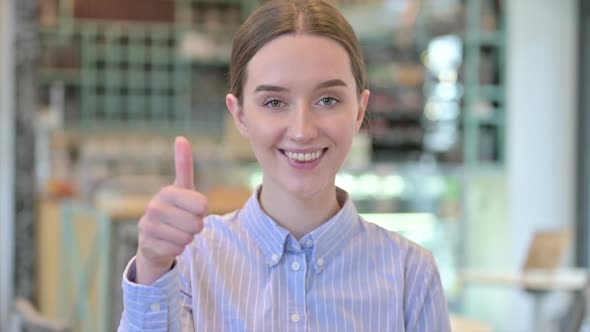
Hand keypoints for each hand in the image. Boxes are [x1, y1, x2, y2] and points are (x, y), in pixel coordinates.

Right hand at [135, 136, 207, 284]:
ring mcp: (149, 227)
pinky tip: (168, 242)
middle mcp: (154, 207)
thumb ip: (184, 165)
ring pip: (188, 238)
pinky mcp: (148, 246)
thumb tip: (181, 138)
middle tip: (184, 222)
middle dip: (195, 226)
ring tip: (176, 232)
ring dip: (187, 238)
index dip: (202, 210)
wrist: (153, 239)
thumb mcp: (182, 188)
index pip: (202, 205)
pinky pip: (178, 250)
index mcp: (167, 192)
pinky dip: (178, 249)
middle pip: (197, 223)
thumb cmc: (174, 210)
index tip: (192, 208)